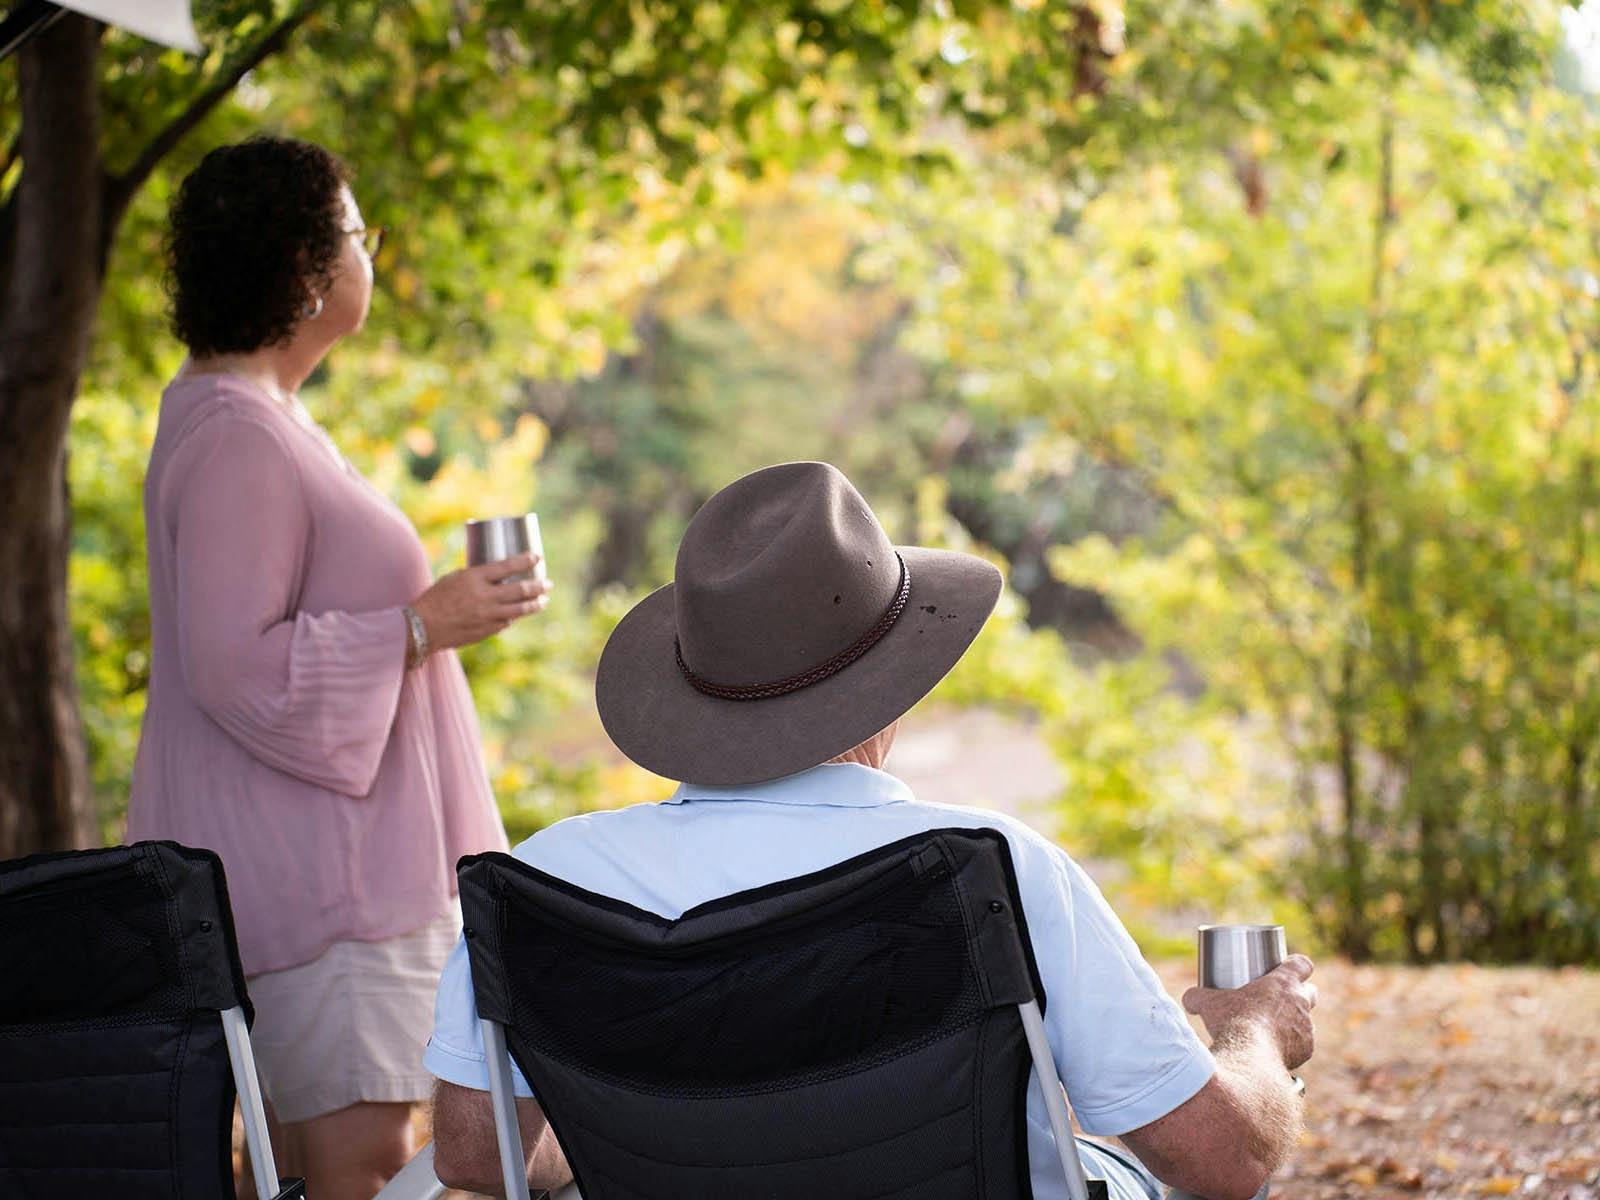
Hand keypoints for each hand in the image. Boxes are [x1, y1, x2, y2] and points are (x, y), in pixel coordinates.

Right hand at [410, 554, 551, 652]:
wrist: (423, 627)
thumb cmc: (436, 598)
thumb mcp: (454, 578)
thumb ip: (476, 577)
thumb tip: (496, 576)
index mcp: (475, 578)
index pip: (507, 566)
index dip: (526, 561)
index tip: (537, 557)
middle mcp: (485, 596)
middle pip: (521, 590)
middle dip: (538, 586)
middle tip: (548, 583)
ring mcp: (488, 615)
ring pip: (520, 609)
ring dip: (535, 604)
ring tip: (543, 601)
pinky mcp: (487, 630)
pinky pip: (506, 622)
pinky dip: (513, 617)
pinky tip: (518, 614)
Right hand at [1183, 954, 1317, 1071]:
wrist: (1249, 1058)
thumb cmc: (1231, 1023)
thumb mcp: (1208, 1003)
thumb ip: (1198, 996)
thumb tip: (1189, 1000)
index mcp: (1283, 983)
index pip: (1302, 964)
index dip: (1296, 965)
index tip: (1284, 969)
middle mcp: (1301, 1003)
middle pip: (1310, 992)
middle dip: (1299, 993)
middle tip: (1279, 999)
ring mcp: (1306, 1028)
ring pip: (1306, 1020)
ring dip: (1294, 1022)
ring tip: (1275, 1028)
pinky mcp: (1305, 1051)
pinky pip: (1302, 1045)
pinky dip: (1292, 1046)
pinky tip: (1276, 1049)